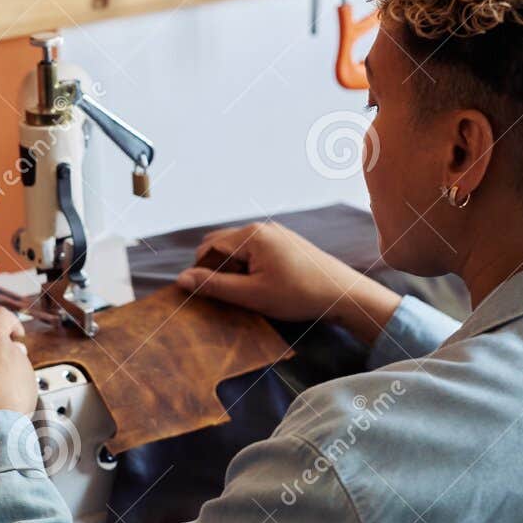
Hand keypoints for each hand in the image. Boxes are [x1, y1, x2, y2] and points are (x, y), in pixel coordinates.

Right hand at [174, 221, 401, 344]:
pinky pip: (254, 251)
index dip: (201, 270)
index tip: (205, 293)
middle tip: (225, 294)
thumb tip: (182, 279)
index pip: (209, 246)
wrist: (341, 293)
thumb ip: (214, 286)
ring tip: (246, 293)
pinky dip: (248, 267)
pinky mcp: (284, 243)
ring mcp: (275, 233)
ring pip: (238, 249)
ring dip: (233, 269)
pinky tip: (261, 286)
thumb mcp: (252, 295)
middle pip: (221, 244)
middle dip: (215, 268)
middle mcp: (261, 228)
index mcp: (251, 235)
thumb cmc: (298, 294)